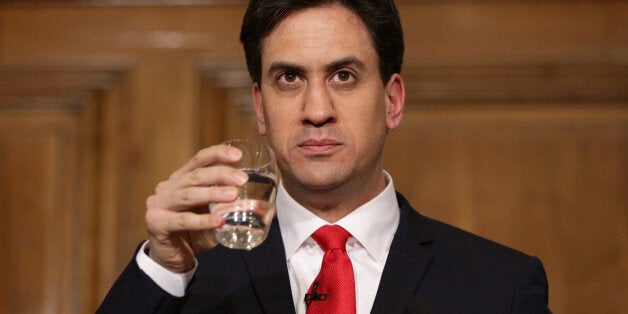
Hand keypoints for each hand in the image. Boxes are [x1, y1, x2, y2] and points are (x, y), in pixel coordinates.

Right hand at [144, 144, 247, 272]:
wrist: (170, 259)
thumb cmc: (194, 233)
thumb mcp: (212, 214)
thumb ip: (232, 208)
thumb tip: (270, 209)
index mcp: (180, 179)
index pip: (199, 160)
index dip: (217, 154)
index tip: (238, 156)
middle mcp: (166, 188)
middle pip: (195, 176)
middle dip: (220, 175)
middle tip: (242, 179)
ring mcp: (158, 205)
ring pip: (189, 195)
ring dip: (213, 194)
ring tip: (234, 195)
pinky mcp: (156, 223)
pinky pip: (183, 220)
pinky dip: (202, 220)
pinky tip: (219, 221)